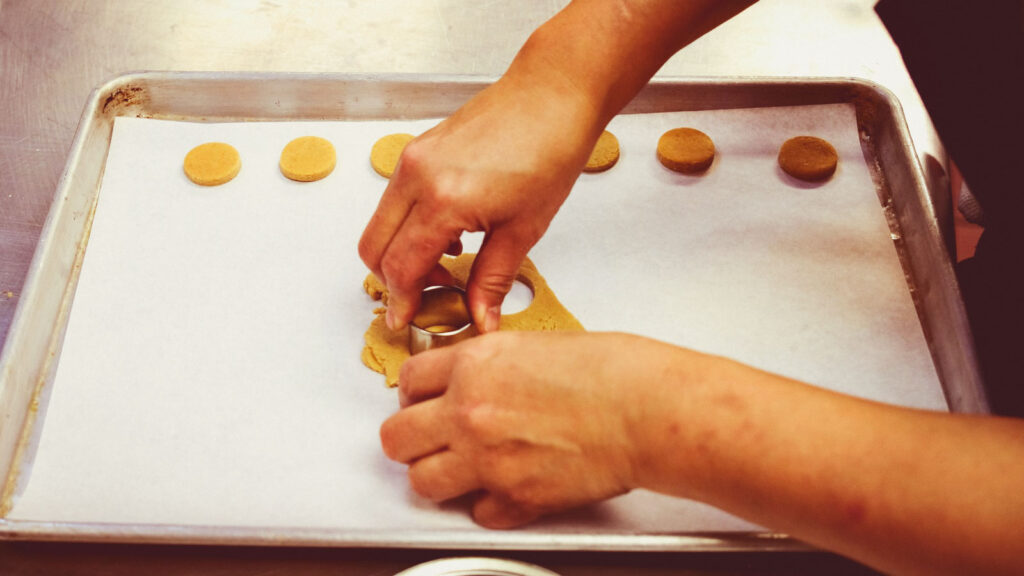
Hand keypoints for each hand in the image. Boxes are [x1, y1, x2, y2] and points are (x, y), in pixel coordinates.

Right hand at [358, 73, 600, 332]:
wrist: (553, 94)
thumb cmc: (549, 150)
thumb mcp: (523, 229)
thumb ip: (492, 280)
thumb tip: (480, 318)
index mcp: (443, 200)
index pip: (401, 266)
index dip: (402, 300)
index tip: (407, 320)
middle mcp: (416, 176)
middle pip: (374, 248)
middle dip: (393, 281)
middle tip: (427, 298)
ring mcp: (412, 158)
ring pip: (380, 223)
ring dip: (399, 253)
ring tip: (445, 267)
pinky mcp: (418, 149)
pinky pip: (394, 199)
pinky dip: (407, 226)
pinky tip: (448, 235)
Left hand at [379, 331, 657, 527]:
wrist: (647, 409)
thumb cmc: (612, 372)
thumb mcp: (535, 344)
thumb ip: (491, 364)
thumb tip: (473, 379)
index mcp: (475, 365)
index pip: (408, 382)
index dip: (413, 394)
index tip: (422, 402)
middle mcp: (469, 411)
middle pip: (396, 438)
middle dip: (410, 439)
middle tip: (429, 439)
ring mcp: (487, 459)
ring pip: (421, 482)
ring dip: (439, 476)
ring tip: (460, 469)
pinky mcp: (515, 499)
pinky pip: (477, 513)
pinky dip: (490, 505)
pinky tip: (507, 487)